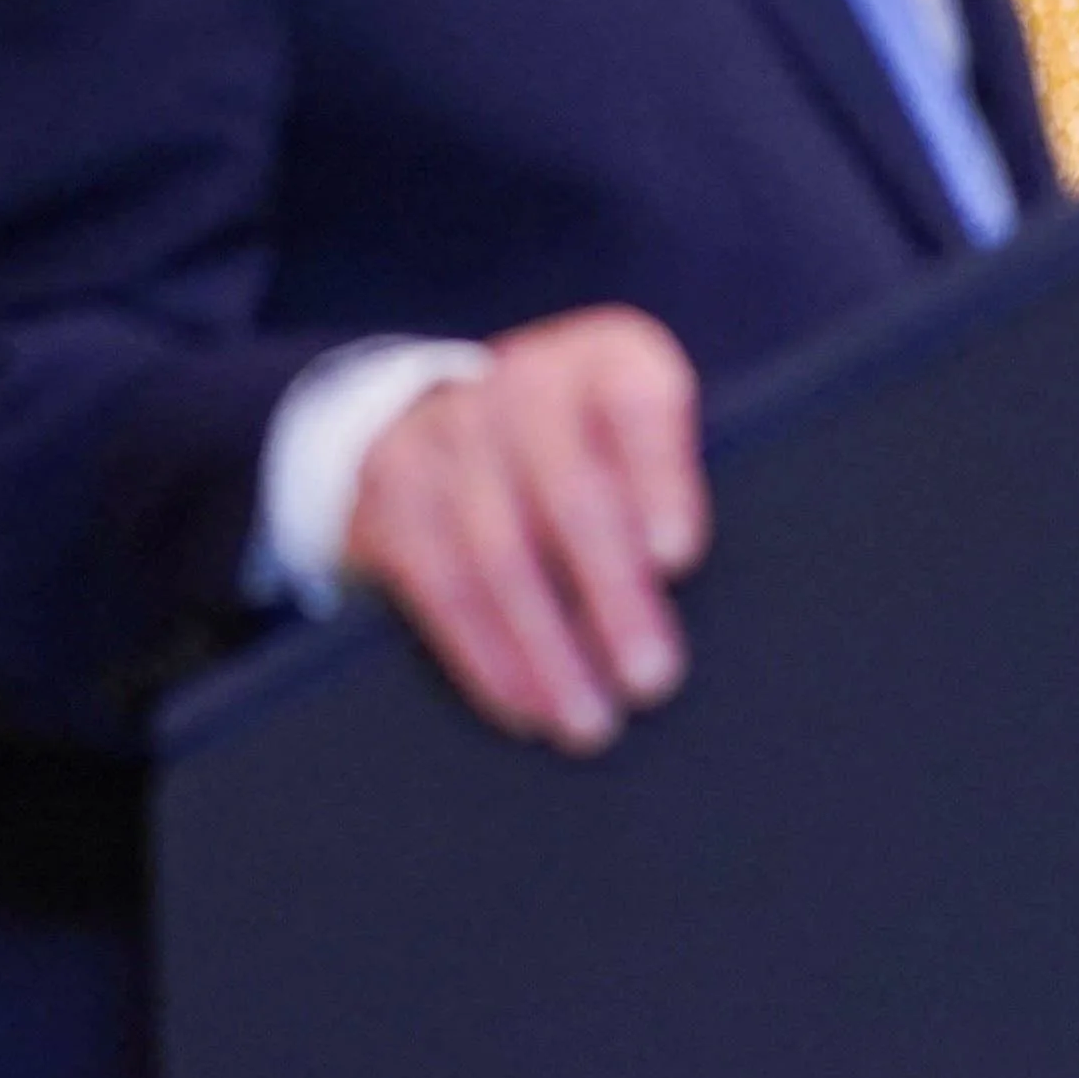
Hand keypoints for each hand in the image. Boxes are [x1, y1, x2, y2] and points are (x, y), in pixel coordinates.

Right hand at [344, 307, 706, 755]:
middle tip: (651, 679)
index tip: (678, 557)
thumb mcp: (638, 439)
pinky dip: (483, 654)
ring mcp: (449, 430)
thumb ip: (668, 490)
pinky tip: (522, 704)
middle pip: (571, 493)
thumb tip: (688, 597)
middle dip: (612, 596)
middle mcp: (526, 380)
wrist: (445, 415)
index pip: (641, 404)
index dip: (660, 477)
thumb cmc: (587, 448)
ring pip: (497, 550)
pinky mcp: (390, 488)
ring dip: (546, 648)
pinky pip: (435, 582)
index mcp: (610, 357)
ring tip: (588, 720)